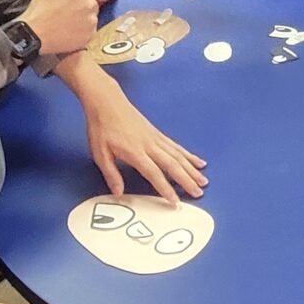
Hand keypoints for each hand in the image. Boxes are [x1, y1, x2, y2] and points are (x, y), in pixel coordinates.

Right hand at [19, 0, 120, 55]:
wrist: (34, 33)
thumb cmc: (42, 6)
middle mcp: (91, 6)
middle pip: (98, 2)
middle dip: (88, 3)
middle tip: (70, 7)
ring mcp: (91, 23)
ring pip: (93, 17)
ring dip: (84, 17)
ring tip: (66, 20)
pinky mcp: (88, 37)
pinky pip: (90, 30)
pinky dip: (82, 30)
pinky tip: (68, 30)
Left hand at [79, 73, 207, 201]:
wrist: (107, 102)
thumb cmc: (101, 127)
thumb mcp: (99, 153)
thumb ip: (111, 174)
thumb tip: (118, 193)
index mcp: (135, 152)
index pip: (154, 173)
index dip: (165, 189)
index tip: (175, 202)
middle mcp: (149, 145)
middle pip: (172, 165)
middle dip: (187, 180)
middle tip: (199, 193)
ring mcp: (156, 138)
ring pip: (178, 156)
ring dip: (192, 169)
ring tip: (203, 181)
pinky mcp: (157, 133)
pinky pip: (176, 146)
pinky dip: (188, 155)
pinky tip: (197, 161)